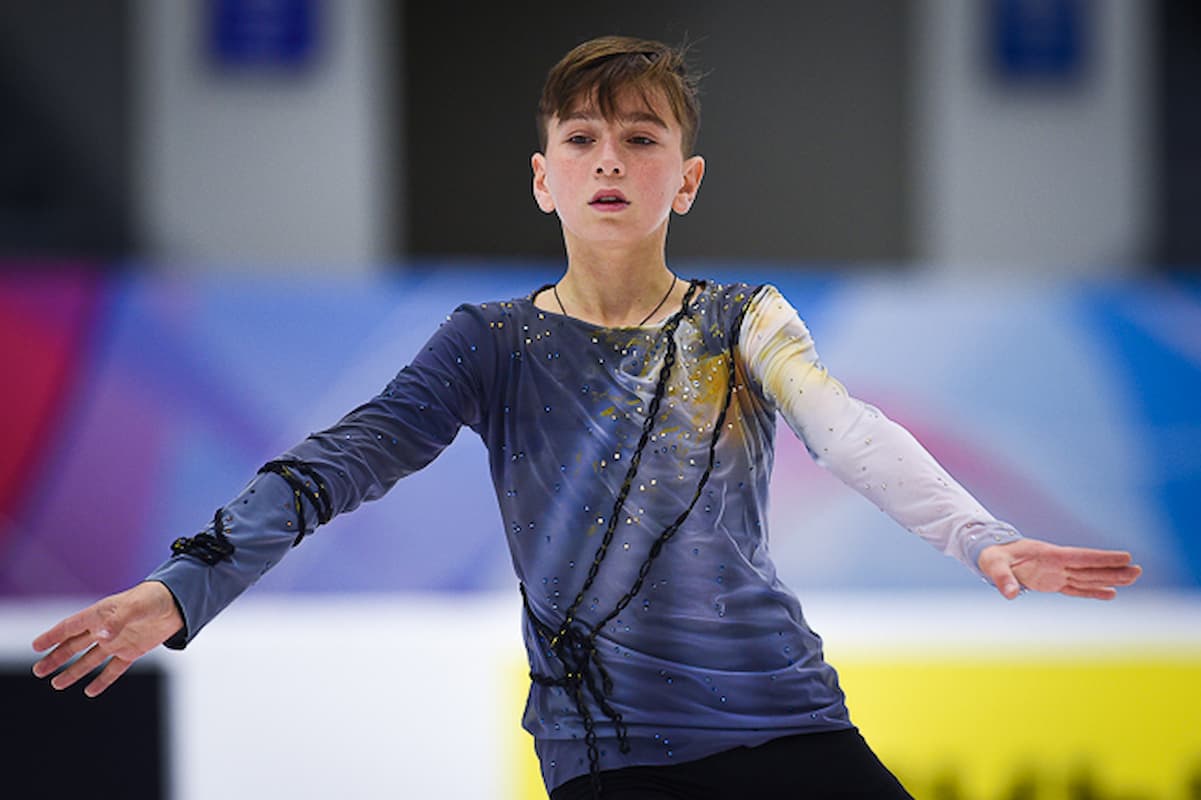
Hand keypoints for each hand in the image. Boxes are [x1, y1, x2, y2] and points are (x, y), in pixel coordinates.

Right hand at [32, 581, 183, 696]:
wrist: (179, 604)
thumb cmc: (154, 598)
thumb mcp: (135, 607)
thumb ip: (117, 621)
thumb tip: (100, 635)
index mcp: (101, 614)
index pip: (71, 627)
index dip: (53, 636)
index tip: (36, 646)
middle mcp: (106, 629)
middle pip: (75, 645)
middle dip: (56, 657)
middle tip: (38, 670)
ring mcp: (118, 641)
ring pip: (90, 659)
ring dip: (73, 671)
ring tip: (56, 683)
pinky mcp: (133, 651)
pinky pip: (114, 668)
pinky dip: (102, 680)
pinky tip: (90, 691)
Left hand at [978, 538, 1141, 599]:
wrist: (990, 553)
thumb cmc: (992, 556)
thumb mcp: (993, 565)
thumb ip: (1002, 578)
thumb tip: (1010, 595)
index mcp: (1048, 555)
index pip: (1080, 557)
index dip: (1102, 558)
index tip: (1125, 556)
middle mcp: (1057, 563)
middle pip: (1090, 567)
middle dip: (1113, 569)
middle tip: (1138, 571)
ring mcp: (1056, 572)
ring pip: (1087, 577)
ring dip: (1109, 578)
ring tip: (1133, 579)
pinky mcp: (1053, 582)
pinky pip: (1076, 587)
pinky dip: (1092, 591)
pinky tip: (1110, 593)